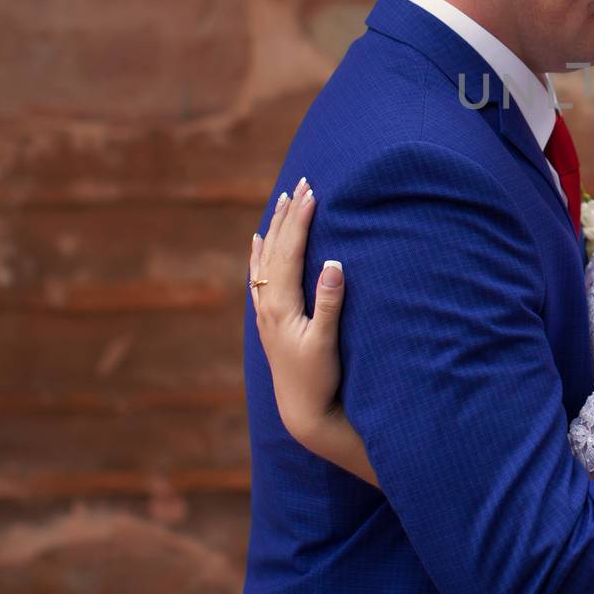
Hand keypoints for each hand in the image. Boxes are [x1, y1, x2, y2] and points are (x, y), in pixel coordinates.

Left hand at [249, 178, 347, 444]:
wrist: (301, 410)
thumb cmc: (319, 378)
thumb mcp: (327, 342)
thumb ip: (329, 302)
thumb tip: (334, 262)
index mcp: (281, 306)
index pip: (289, 253)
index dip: (301, 222)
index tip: (312, 193)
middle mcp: (267, 304)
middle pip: (276, 249)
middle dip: (289, 215)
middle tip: (301, 184)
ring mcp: (265, 311)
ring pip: (265, 259)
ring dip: (276, 228)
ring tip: (282, 200)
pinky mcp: (269, 318)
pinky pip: (259, 275)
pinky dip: (260, 253)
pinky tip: (259, 240)